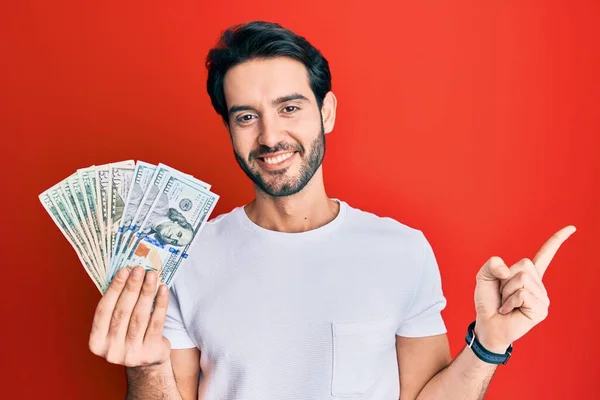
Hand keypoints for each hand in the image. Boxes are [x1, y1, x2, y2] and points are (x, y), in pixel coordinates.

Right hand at [88, 266, 170, 366]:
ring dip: (146, 292)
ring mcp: (130, 354)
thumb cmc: (129, 336)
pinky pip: (156, 323)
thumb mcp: (117, 326)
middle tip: (139, 269)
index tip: (123, 270)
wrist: (146, 363)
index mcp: (96, 342)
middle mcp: (111, 350)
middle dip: (132, 287)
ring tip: (152, 275)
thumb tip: (128, 273)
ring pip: (139, 316)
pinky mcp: (149, 353)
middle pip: (122, 312)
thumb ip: (117, 306)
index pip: (104, 310)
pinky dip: (160, 304)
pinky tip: (163, 289)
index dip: (114, 289)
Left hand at [473, 225, 575, 352]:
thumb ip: (492, 264)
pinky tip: (509, 310)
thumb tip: (506, 269)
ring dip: (506, 291)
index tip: (572, 228)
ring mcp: (542, 297)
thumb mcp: (484, 277)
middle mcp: (538, 284)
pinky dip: (509, 301)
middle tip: (503, 294)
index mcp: (528, 274)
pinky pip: (522, 294)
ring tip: (506, 303)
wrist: (487, 324)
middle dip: (505, 278)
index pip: (545, 254)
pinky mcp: (541, 309)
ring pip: (522, 279)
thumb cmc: (488, 302)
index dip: (557, 240)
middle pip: (524, 265)